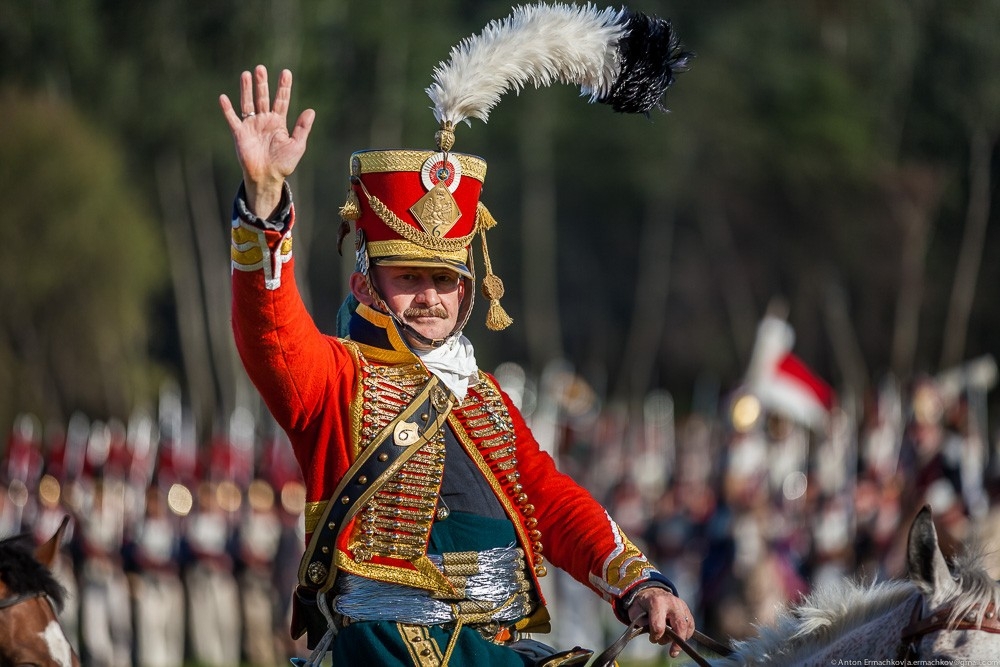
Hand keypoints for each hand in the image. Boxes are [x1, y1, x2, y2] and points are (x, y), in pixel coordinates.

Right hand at [219, 65, 314, 216]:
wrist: (267, 178)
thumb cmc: (283, 164)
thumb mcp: (297, 145)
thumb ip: (302, 128)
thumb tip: (311, 110)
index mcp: (278, 122)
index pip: (281, 100)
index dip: (283, 87)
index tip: (286, 72)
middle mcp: (264, 120)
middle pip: (263, 97)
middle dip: (262, 83)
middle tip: (260, 68)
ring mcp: (251, 126)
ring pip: (248, 103)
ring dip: (246, 89)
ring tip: (246, 74)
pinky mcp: (240, 134)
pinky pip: (232, 119)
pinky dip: (227, 109)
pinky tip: (223, 98)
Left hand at [628, 587, 694, 657]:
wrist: (651, 592)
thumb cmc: (642, 605)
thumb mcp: (635, 611)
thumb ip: (641, 622)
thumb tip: (653, 633)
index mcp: (656, 602)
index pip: (659, 626)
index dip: (655, 636)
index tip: (652, 638)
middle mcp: (671, 602)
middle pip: (679, 625)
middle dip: (677, 642)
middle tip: (672, 653)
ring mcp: (681, 605)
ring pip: (687, 625)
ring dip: (682, 638)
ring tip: (674, 644)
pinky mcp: (686, 609)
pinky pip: (691, 624)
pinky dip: (687, 634)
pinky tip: (679, 638)